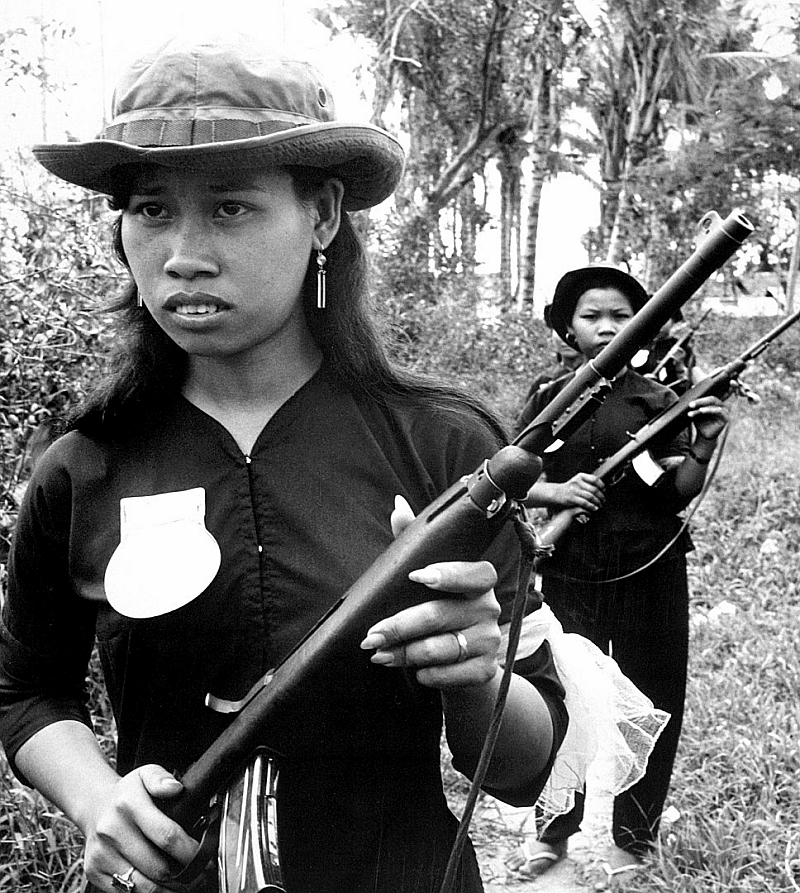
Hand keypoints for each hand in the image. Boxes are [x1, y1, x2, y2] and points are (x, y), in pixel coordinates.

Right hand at [82, 765, 197, 892]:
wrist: (95, 807)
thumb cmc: (128, 794)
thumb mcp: (145, 774)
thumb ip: (161, 778)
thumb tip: (175, 788)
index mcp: (128, 805)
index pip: (166, 836)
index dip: (189, 850)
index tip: (202, 855)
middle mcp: (112, 831)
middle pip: (157, 866)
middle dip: (182, 874)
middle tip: (198, 874)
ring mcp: (101, 854)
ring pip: (142, 886)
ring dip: (167, 889)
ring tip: (183, 884)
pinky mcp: (94, 872)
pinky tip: (160, 886)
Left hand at [359, 496, 500, 689]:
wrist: (465, 662)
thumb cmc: (441, 609)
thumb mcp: (428, 576)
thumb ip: (414, 541)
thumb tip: (398, 505)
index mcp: (480, 580)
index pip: (471, 573)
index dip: (446, 574)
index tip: (416, 577)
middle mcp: (490, 608)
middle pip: (441, 615)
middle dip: (400, 626)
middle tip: (371, 636)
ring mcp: (490, 641)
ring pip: (442, 648)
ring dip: (405, 653)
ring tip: (380, 654)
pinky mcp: (486, 670)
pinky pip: (451, 675)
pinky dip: (428, 675)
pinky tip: (415, 673)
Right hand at [552, 472, 604, 511]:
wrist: (556, 493)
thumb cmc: (568, 488)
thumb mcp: (577, 481)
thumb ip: (586, 482)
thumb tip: (600, 487)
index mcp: (580, 476)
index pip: (594, 479)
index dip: (601, 485)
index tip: (604, 489)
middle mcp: (577, 482)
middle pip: (594, 489)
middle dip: (601, 496)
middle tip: (603, 500)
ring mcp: (574, 490)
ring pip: (590, 497)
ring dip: (597, 502)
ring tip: (600, 505)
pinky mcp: (571, 498)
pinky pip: (584, 503)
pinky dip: (591, 506)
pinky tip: (594, 508)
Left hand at [687, 395, 727, 441]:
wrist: (705, 436)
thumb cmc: (701, 424)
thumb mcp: (696, 413)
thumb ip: (695, 406)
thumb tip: (687, 399)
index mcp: (715, 403)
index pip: (707, 398)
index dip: (698, 399)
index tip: (689, 402)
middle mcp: (721, 405)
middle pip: (711, 399)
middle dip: (700, 401)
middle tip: (690, 405)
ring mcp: (725, 411)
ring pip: (713, 404)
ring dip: (702, 407)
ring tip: (693, 410)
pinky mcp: (726, 417)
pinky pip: (718, 411)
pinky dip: (709, 410)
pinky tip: (701, 411)